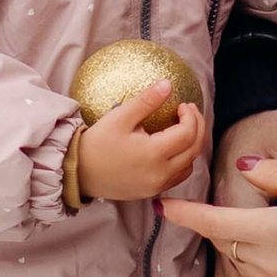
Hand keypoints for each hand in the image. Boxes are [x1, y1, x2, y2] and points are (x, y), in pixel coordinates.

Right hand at [78, 95, 206, 206]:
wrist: (79, 173)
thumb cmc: (97, 144)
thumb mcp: (120, 117)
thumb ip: (146, 101)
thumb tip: (167, 84)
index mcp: (154, 154)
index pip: (187, 133)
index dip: (190, 116)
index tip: (182, 104)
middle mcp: (160, 174)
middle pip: (194, 149)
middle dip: (197, 127)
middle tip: (189, 112)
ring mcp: (157, 186)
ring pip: (189, 166)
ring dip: (192, 145)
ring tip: (184, 128)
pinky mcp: (152, 192)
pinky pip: (177, 177)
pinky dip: (183, 161)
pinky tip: (173, 147)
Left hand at [164, 153, 276, 276]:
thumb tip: (247, 166)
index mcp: (274, 233)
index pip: (214, 224)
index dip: (186, 214)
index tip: (166, 206)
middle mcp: (271, 268)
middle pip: (228, 249)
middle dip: (221, 230)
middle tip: (221, 210)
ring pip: (247, 272)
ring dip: (246, 254)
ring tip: (266, 234)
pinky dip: (270, 274)